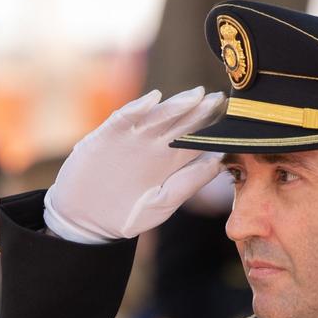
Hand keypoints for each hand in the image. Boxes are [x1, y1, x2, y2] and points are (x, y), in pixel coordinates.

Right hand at [43, 87, 227, 242]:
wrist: (84, 221)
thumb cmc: (125, 216)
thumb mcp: (160, 204)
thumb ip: (187, 184)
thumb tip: (217, 161)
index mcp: (170, 162)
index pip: (197, 140)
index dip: (213, 128)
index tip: (233, 118)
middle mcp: (154, 146)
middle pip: (180, 123)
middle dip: (199, 110)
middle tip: (219, 98)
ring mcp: (131, 139)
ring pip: (157, 116)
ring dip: (175, 105)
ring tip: (194, 96)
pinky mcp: (107, 136)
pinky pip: (124, 118)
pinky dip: (137, 108)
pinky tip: (153, 100)